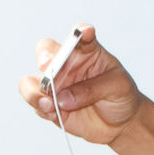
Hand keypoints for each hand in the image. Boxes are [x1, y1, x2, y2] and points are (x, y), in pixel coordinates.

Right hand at [22, 26, 139, 145]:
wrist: (121, 122)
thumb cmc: (121, 96)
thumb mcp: (117, 87)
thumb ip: (92, 89)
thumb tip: (63, 99)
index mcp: (87, 50)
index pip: (81, 35)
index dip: (81, 32)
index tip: (86, 33)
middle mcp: (67, 63)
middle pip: (46, 52)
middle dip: (44, 57)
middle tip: (47, 66)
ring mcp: (56, 84)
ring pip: (32, 81)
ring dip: (35, 90)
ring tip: (49, 103)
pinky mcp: (50, 104)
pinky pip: (35, 103)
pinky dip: (40, 107)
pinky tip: (53, 113)